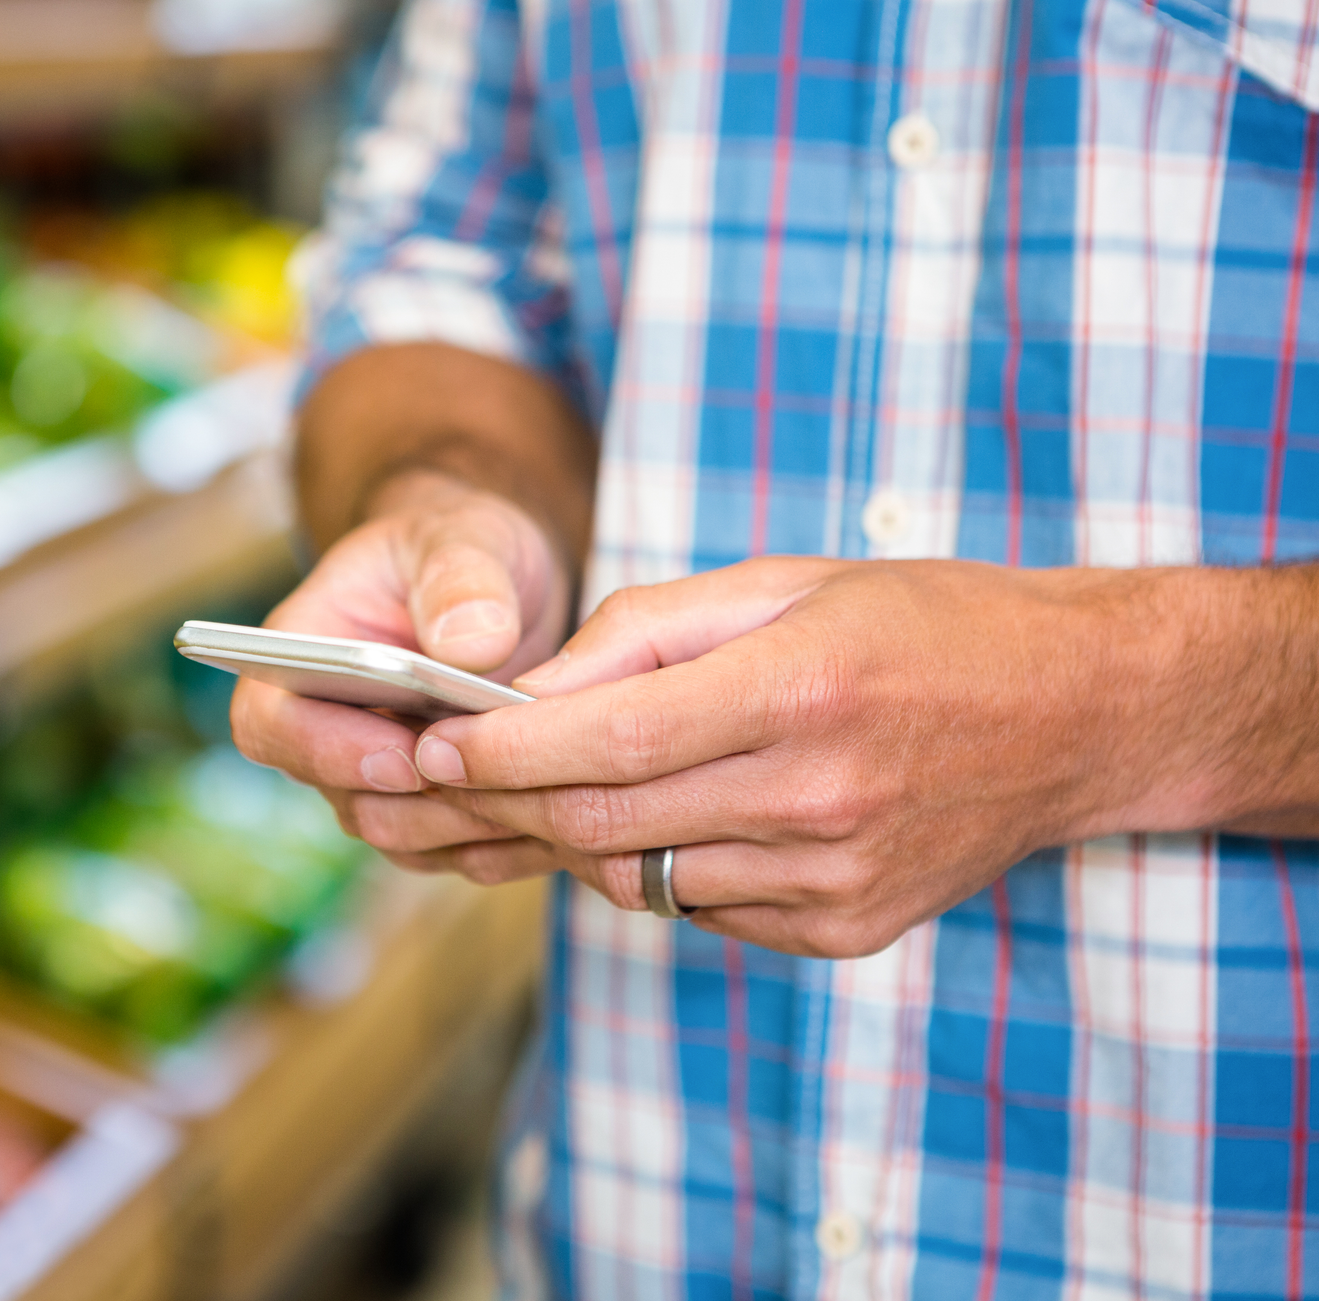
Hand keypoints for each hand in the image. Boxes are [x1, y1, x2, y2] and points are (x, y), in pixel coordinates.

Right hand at [229, 472, 581, 881]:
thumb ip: (460, 579)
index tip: (405, 754)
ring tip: (549, 794)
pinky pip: (456, 850)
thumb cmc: (461, 549)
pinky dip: (507, 840)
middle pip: (347, 799)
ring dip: (472, 825)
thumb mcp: (464, 537)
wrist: (498, 582)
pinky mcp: (430, 807)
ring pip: (404, 836)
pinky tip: (567, 816)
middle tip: (508, 783)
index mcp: (302, 652)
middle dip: (425, 801)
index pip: (270, 723)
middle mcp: (327, 728)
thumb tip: (470, 647)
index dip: (324, 751)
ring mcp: (376, 776)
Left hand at [408, 557, 1212, 957]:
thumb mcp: (783, 583)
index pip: (609, 742)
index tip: (433, 748)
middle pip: (606, 821)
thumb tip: (528, 690)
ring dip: (578, 833)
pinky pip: (702, 909)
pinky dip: (659, 865)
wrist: (1080, 712)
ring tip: (556, 782)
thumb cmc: (924, 622)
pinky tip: (673, 815)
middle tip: (450, 774)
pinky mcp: (845, 931)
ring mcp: (834, 878)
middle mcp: (818, 798)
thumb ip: (647, 633)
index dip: (503, 753)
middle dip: (508, 800)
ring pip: (641, 877)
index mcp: (800, 690)